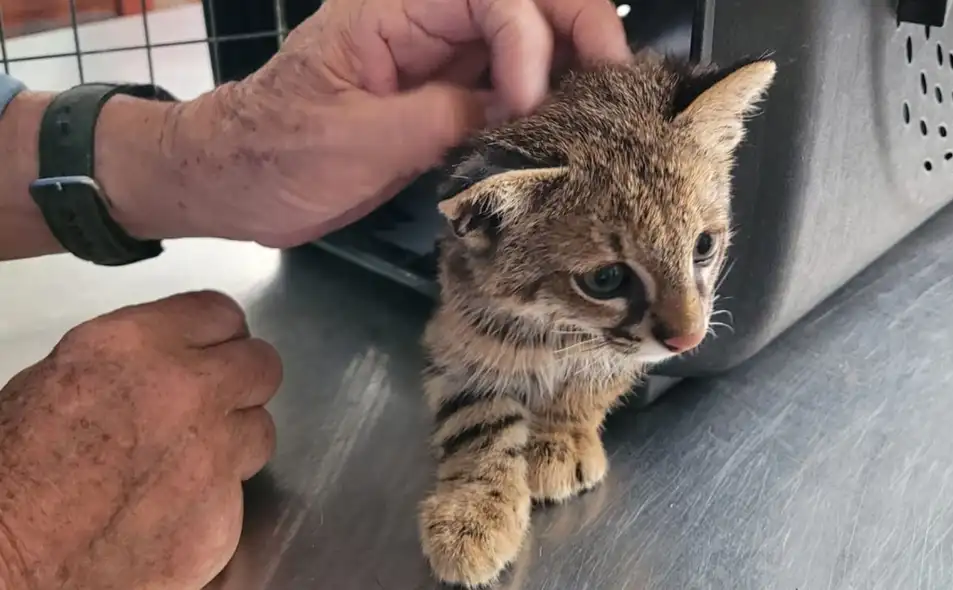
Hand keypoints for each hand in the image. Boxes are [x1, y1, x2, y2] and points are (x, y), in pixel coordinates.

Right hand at [0, 291, 280, 589]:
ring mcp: (214, 457)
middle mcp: (190, 393)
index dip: (216, 334)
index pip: (219, 314)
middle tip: (216, 400)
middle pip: (261, 366)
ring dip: (233, 442)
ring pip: (259, 432)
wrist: (6, 563)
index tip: (213, 348)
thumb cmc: (13, 476)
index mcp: (138, 346)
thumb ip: (133, 361)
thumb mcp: (62, 379)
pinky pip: (238, 497)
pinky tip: (169, 512)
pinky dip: (212, 503)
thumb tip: (164, 364)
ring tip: (185, 464)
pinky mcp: (223, 518)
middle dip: (242, 381)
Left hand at [113, 0, 630, 247]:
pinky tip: (567, 130)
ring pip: (525, 38)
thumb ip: (439, 118)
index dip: (526, 38)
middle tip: (615, 79)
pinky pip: (509, 86)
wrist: (233, 184)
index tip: (530, 105)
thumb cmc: (270, 157)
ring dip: (570, 64)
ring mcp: (437, 59)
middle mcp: (423, 22)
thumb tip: (515, 113)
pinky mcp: (443, 97)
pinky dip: (544, 103)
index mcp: (390, 10)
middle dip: (576, 25)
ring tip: (603, 109)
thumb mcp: (353, 140)